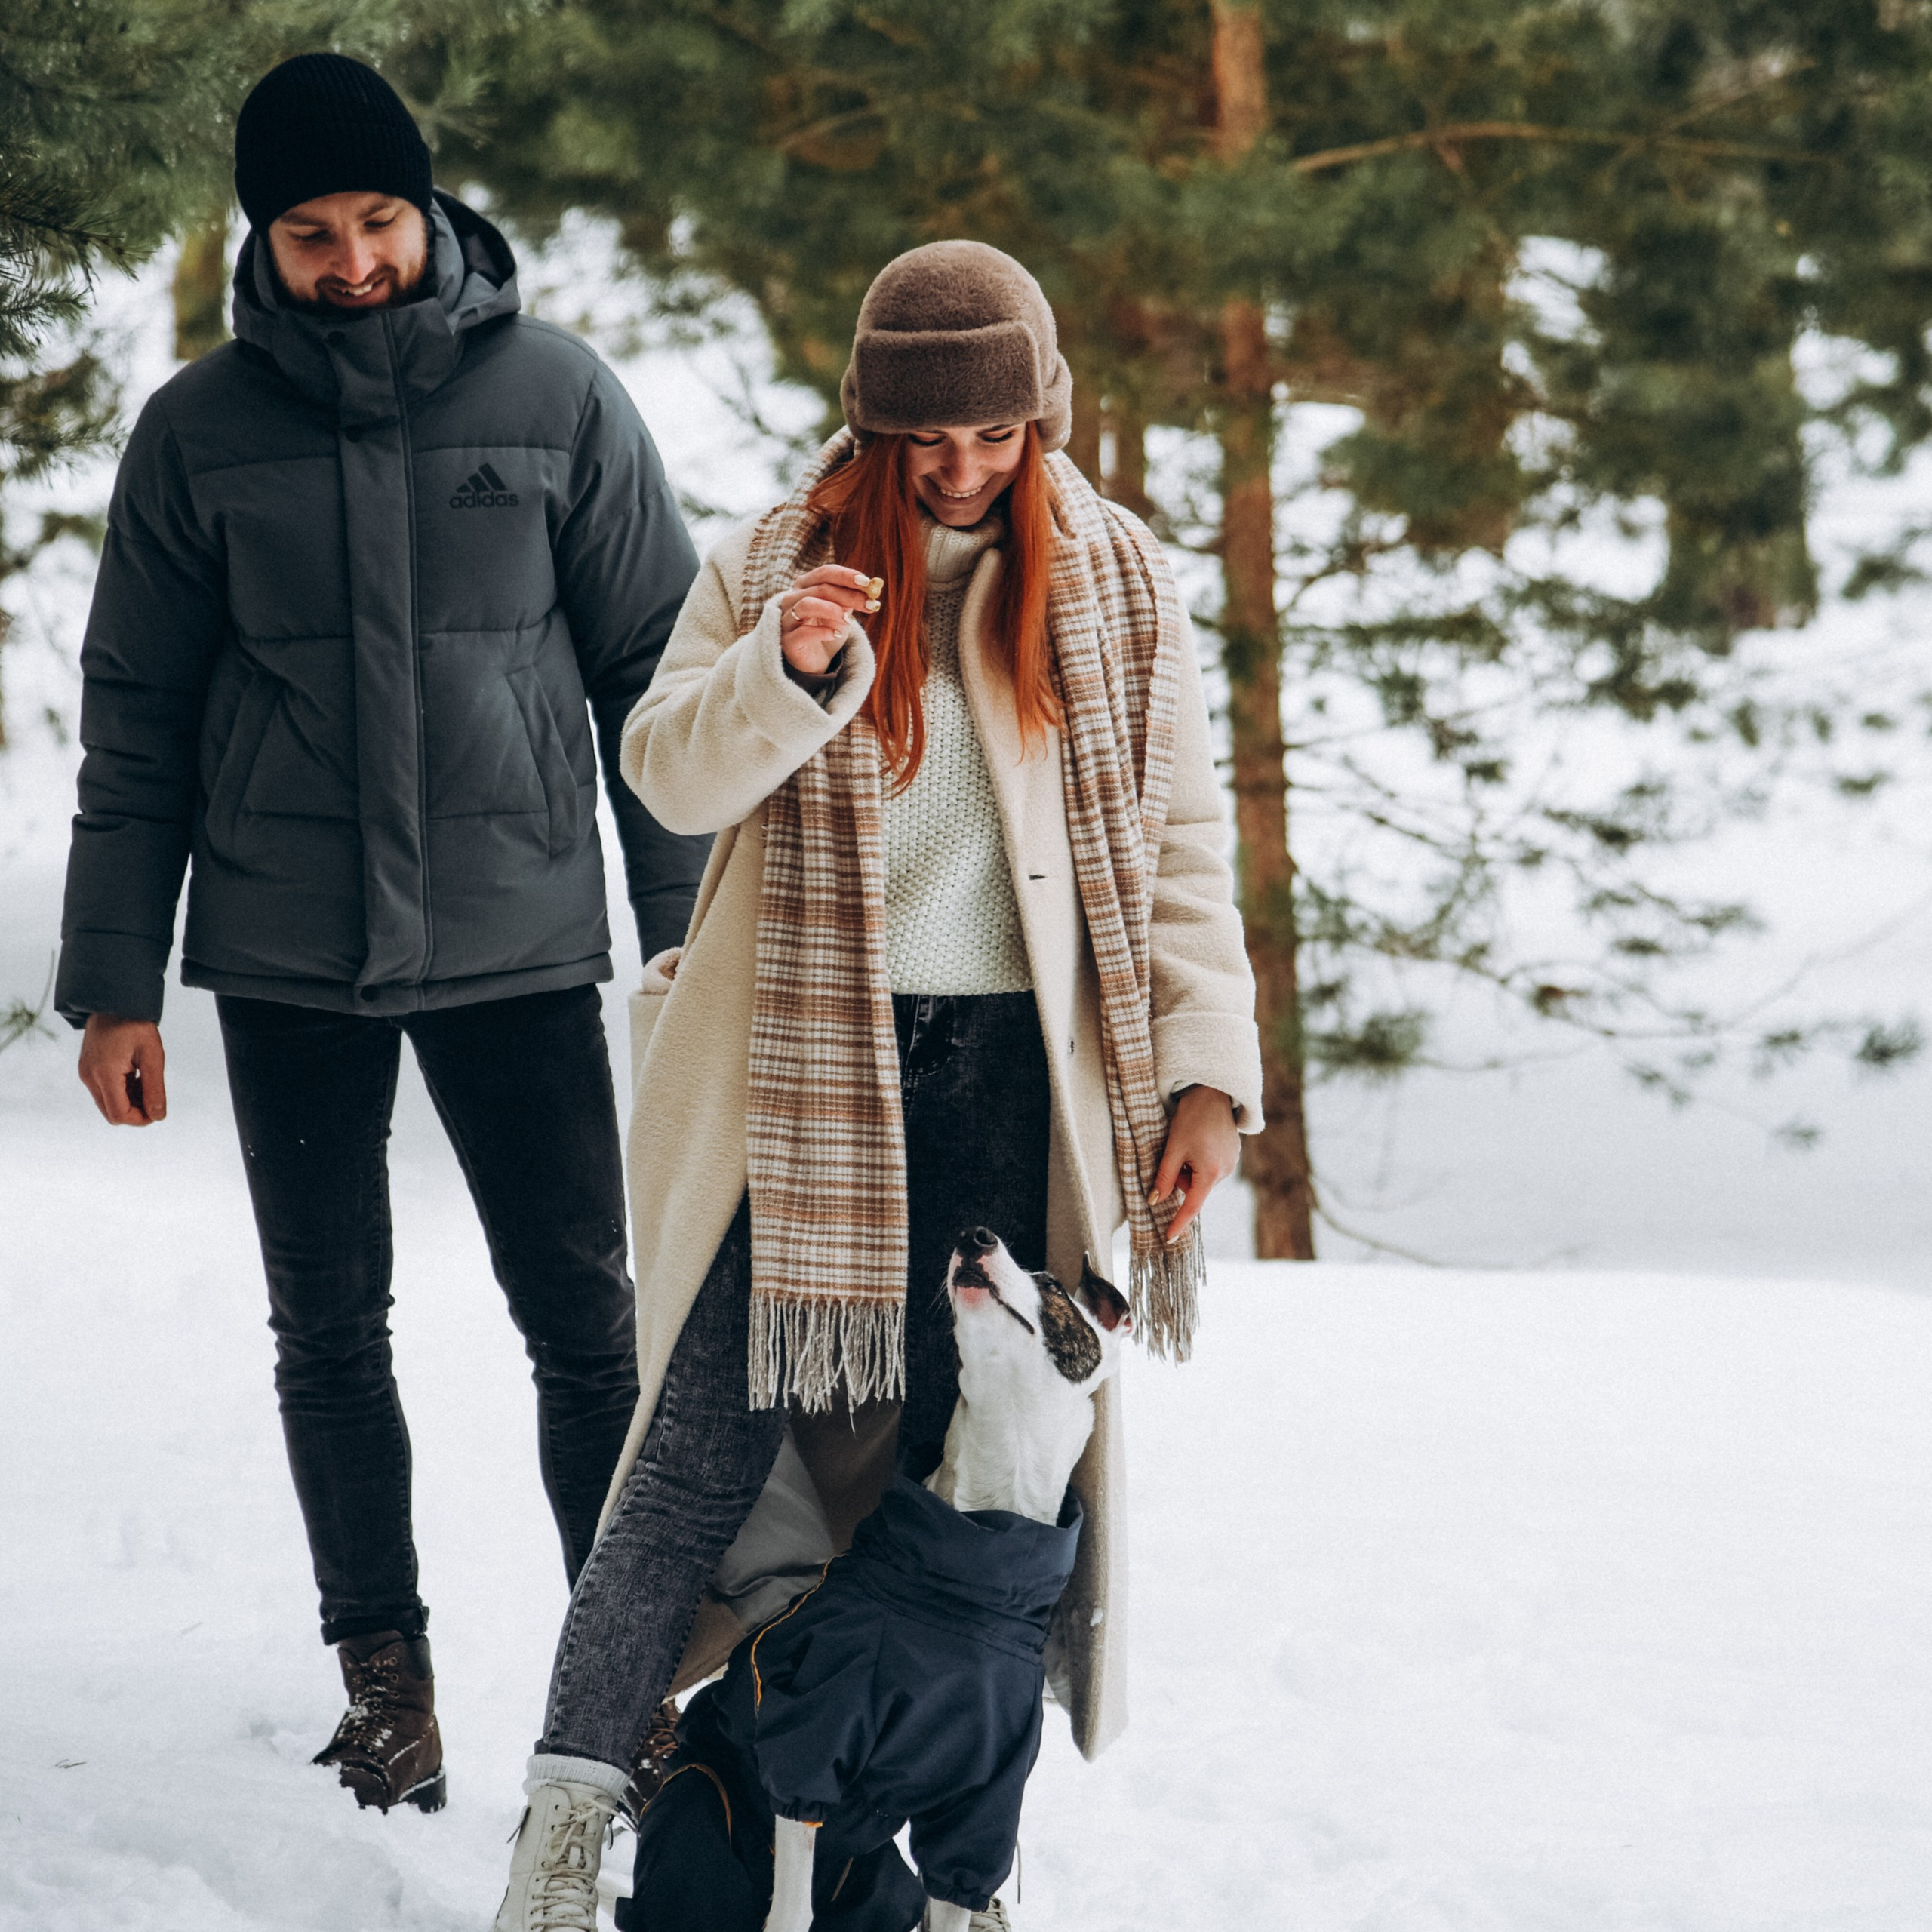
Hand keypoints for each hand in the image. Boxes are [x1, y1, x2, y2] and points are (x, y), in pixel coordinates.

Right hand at [79, 1014, 167, 1125]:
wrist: (114, 1000)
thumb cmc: (136, 1024)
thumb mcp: (153, 1055)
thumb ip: (154, 1088)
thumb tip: (158, 1117)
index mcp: (104, 1074)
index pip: (119, 1115)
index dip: (140, 1119)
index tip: (157, 1109)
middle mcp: (89, 1077)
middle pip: (112, 1113)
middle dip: (135, 1111)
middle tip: (153, 1092)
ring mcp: (85, 1073)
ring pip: (108, 1104)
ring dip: (129, 1100)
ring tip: (145, 1078)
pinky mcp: (87, 1069)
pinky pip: (104, 1091)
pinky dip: (121, 1091)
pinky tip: (135, 1074)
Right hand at [776, 564, 879, 676]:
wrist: (815, 660)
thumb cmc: (828, 630)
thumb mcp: (843, 611)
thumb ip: (853, 598)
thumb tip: (875, 586)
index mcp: (805, 585)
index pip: (825, 573)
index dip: (846, 576)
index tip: (867, 582)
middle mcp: (792, 598)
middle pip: (820, 589)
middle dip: (848, 595)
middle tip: (870, 604)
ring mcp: (787, 619)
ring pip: (807, 605)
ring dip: (833, 610)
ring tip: (850, 620)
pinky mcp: (788, 641)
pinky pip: (804, 632)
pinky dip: (823, 632)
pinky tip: (835, 635)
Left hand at [1150, 1085, 1238, 1243]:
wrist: (1214, 1093)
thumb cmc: (1192, 1118)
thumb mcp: (1173, 1148)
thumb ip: (1165, 1177)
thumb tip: (1155, 1200)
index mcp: (1210, 1174)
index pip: (1192, 1207)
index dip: (1179, 1223)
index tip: (1169, 1239)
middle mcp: (1225, 1172)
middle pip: (1195, 1189)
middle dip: (1181, 1178)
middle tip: (1176, 1151)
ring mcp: (1231, 1163)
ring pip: (1201, 1178)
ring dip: (1190, 1168)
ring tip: (1190, 1141)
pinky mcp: (1233, 1154)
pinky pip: (1210, 1167)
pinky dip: (1200, 1161)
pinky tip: (1200, 1139)